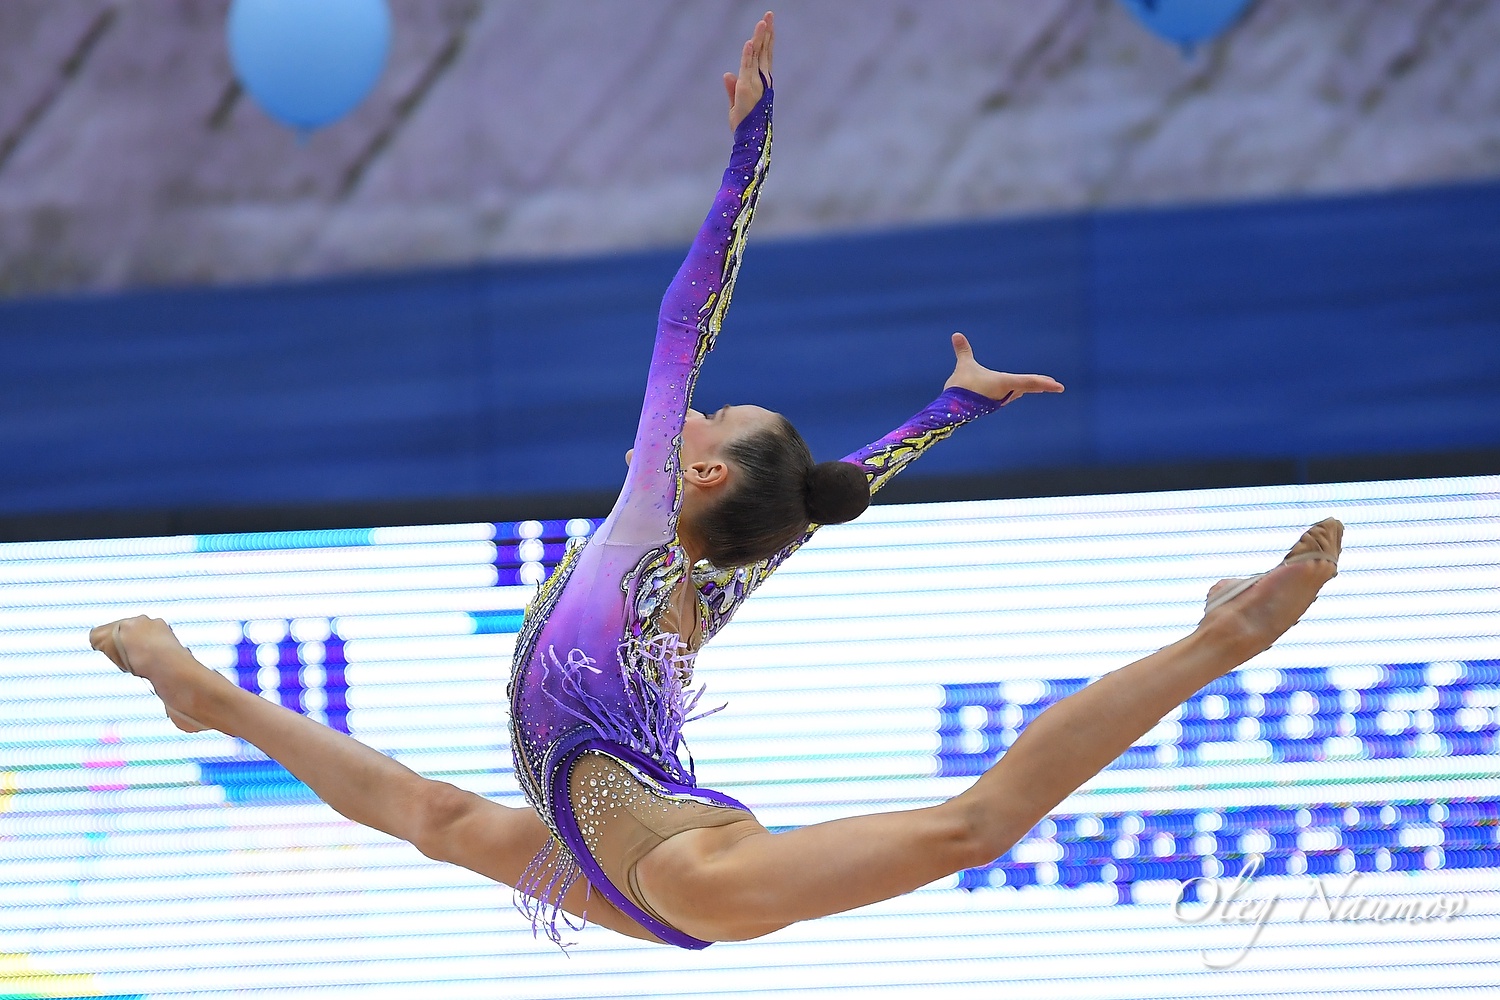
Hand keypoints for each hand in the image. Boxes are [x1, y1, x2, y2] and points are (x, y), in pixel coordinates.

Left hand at [724, 11, 773, 130]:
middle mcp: (761, 80)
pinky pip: (748, 67)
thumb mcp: (735, 104)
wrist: (748, 139)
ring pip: (757, 55)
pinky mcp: (746, 87)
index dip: (766, 40)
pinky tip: (750, 41)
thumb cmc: (744, 125)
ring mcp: (755, 83)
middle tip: (770, 14)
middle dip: (767, 32)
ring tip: (763, 21)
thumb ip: (732, 88)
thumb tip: (727, 74)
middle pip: (764, 51)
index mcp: (761, 81)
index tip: (767, 24)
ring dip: (760, 38)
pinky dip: (748, 54)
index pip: (764, 56)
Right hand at [943, 332, 1063, 404]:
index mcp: (1004, 383)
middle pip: (1028, 387)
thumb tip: (956, 334)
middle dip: (1041, 385)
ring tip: (1040, 387)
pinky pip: (1009, 395)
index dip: (1044, 382)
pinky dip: (1018, 391)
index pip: (1029, 382)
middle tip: (1056, 386)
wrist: (952, 410)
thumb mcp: (964, 366)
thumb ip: (963, 351)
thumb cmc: (962, 386)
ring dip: (1030, 388)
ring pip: (1018, 392)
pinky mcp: (992, 404)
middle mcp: (1005, 393)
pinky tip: (1018, 392)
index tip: (1059, 386)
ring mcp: (999, 400)